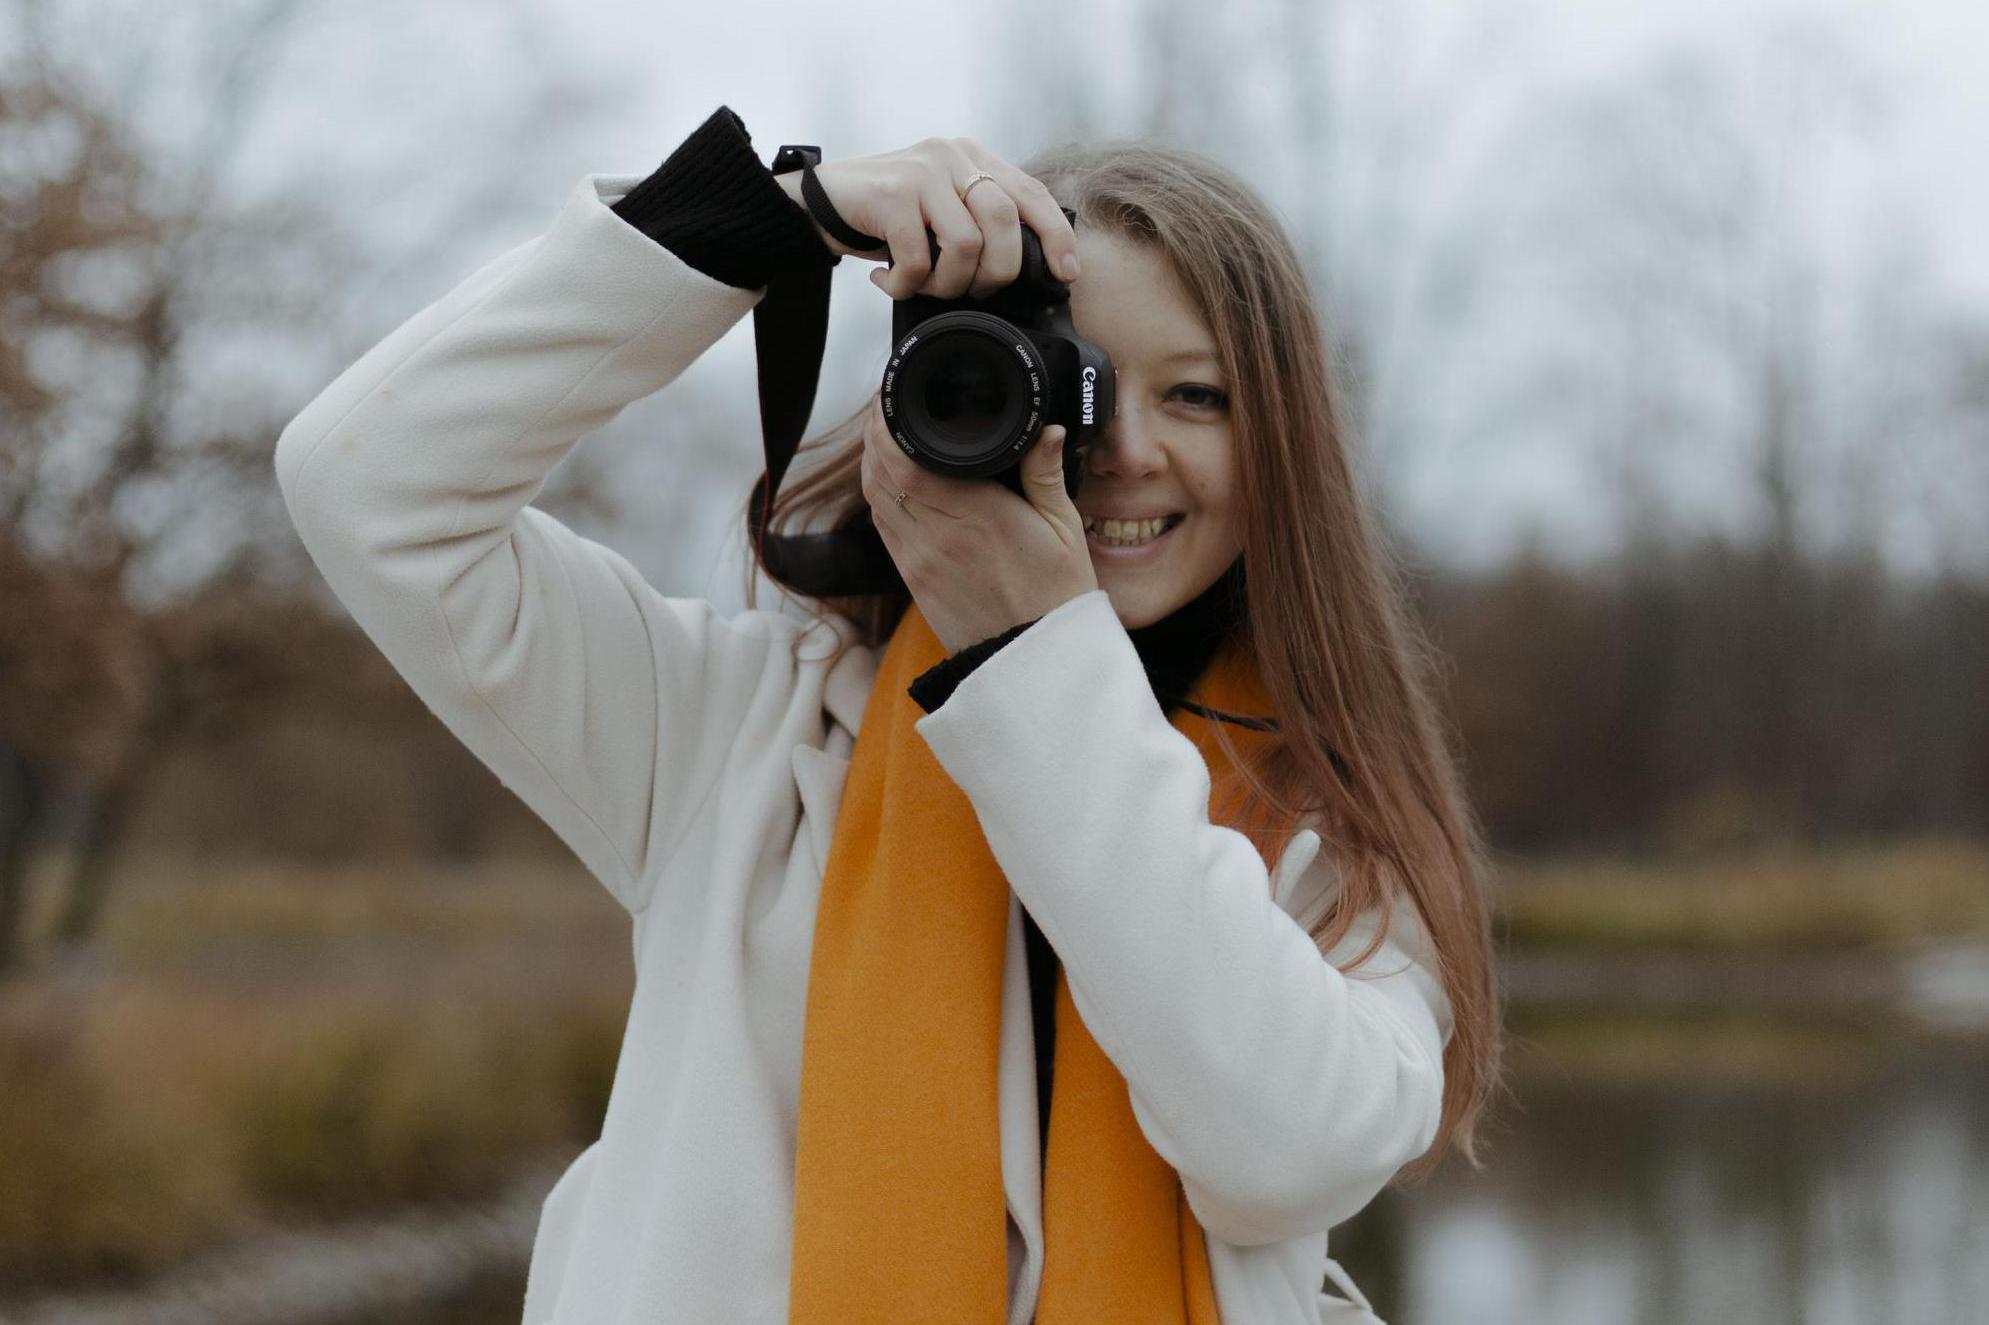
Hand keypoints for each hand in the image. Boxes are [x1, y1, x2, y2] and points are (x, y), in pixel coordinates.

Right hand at [773, 136, 1080, 299]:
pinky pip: (919, 258)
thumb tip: (1026, 270)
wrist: (812, 206)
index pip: (1031, 193)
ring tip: (922, 286)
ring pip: (967, 244)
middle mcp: (951, 156)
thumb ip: (976, 222)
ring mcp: (921, 171)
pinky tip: (887, 282)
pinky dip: (906, 285)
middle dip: (996, 273)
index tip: (1066, 274)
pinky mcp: (892, 193)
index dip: (1055, 236)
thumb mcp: (937, 212)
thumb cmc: (882, 219)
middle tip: (969, 292)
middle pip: (1004, 221)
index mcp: (971, 158)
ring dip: (947, 284)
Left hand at [859, 393, 1096, 654]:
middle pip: (881, 472)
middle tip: (887, 407)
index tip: (893, 399)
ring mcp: (919, 559)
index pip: (908, 460)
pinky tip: (892, 479)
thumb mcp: (1064, 530)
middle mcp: (938, 536)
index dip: (888, 425)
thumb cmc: (1055, 597)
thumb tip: (1045, 429)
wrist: (1033, 662)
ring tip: (886, 435)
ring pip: (876, 498)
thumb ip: (1046, 474)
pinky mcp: (912, 579)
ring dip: (873, 462)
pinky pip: (883, 526)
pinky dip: (880, 495)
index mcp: (977, 516)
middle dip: (877, 434)